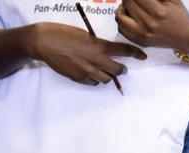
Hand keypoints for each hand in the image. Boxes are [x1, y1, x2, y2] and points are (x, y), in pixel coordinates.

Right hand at [28, 23, 145, 84]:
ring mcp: (89, 71)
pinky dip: (95, 79)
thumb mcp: (85, 35)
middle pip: (118, 70)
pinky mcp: (80, 78)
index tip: (143, 57)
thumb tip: (104, 52)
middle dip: (121, 69)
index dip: (136, 54)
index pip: (124, 50)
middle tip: (121, 68)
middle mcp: (97, 60)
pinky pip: (94, 83)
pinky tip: (91, 73)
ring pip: (107, 79)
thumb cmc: (63, 33)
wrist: (45, 42)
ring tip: (104, 70)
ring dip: (108, 75)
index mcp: (100, 46)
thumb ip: (97, 44)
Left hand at [116, 0, 188, 51]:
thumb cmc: (180, 16)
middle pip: (127, 2)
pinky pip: (121, 29)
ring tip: (129, 5)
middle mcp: (149, 24)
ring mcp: (143, 35)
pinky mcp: (140, 41)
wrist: (186, 37)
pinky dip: (122, 20)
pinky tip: (129, 16)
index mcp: (159, 12)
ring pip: (120, 16)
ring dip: (122, 7)